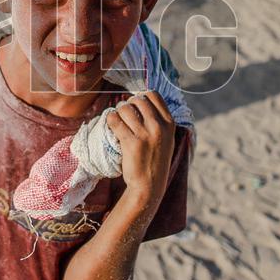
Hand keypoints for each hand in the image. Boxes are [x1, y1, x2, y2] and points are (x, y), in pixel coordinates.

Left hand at [106, 91, 175, 206]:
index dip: (141, 97)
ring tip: (118, 122)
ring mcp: (145, 134)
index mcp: (169, 123)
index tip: (136, 106)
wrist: (149, 185)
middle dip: (128, 104)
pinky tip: (112, 126)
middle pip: (137, 99)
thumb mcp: (166, 138)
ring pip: (124, 108)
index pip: (153, 95)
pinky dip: (110, 120)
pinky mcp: (131, 142)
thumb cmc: (155, 160)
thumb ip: (158, 120)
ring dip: (118, 112)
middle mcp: (159, 126)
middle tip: (124, 115)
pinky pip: (114, 120)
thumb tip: (140, 100)